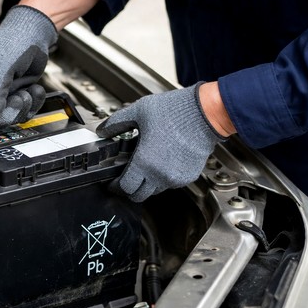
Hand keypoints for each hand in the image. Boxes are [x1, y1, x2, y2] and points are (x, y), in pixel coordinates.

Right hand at [0, 5, 56, 127]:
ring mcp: (0, 93)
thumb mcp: (1, 67)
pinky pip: (23, 110)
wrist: (34, 32)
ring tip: (28, 91)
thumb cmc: (13, 41)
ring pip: (9, 116)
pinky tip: (35, 90)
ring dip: (23, 107)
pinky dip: (33, 103)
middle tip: (20, 99)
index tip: (2, 115)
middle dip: (9, 112)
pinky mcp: (15, 94)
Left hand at [96, 82, 224, 201]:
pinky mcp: (188, 177)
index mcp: (145, 161)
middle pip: (139, 195)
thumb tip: (102, 130)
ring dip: (147, 183)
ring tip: (145, 165)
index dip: (115, 186)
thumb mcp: (138, 111)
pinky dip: (163, 178)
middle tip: (126, 178)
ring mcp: (175, 178)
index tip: (112, 182)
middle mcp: (160, 175)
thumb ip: (117, 123)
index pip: (125, 187)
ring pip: (154, 191)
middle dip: (130, 189)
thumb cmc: (175, 111)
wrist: (205, 113)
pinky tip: (162, 162)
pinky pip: (170, 184)